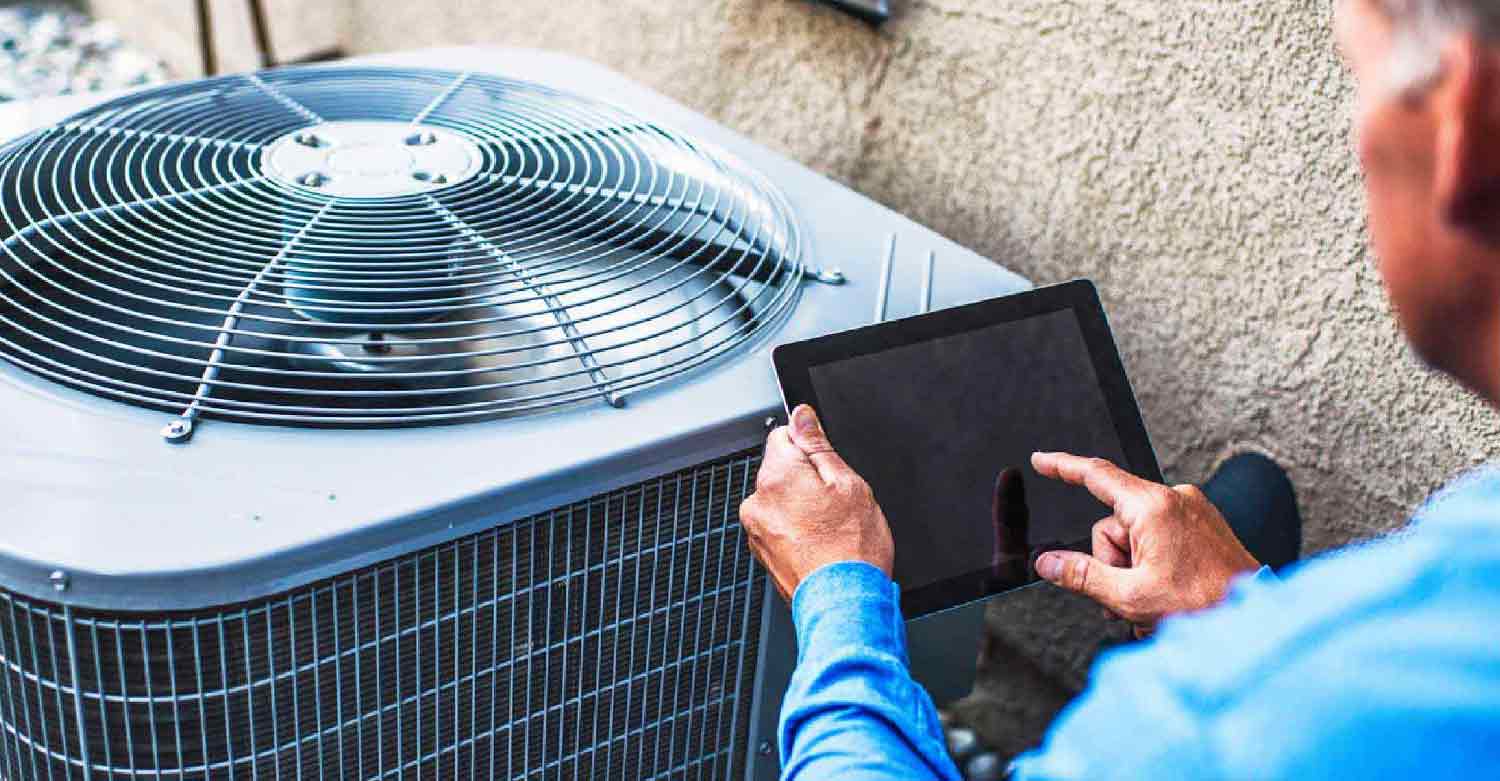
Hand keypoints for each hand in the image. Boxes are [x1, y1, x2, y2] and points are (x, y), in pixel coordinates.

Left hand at [739, 405, 894, 600]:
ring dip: (800, 508)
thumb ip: (818, 445)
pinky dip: (796, 532)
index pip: (783, 436)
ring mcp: (757, 531)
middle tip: (836, 504)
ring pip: (780, 501)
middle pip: (780, 470)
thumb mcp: (849, 484)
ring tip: (830, 530)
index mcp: (777, 477)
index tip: (827, 467)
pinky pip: (778, 528)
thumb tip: (802, 416)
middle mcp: (757, 502)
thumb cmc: (851, 550)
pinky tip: (820, 546)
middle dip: (806, 481)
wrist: (844, 604)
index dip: (810, 448)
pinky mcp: (762, 553)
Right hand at [1030, 452, 1259, 635]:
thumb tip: (1048, 562)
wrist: (1252, 618)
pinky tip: (1164, 587)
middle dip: (1112, 561)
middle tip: (1126, 594)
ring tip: (1152, 598)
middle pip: (1113, 522)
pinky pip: (1159, 533)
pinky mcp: (1201, 522)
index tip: (1042, 460)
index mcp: (1154, 508)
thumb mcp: (1130, 595)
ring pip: (1135, 533)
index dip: (1063, 466)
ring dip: (1133, 567)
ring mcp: (1191, 509)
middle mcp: (1174, 499)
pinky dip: (1152, 560)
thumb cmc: (1205, 605)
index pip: (1097, 475)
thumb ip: (1081, 575)